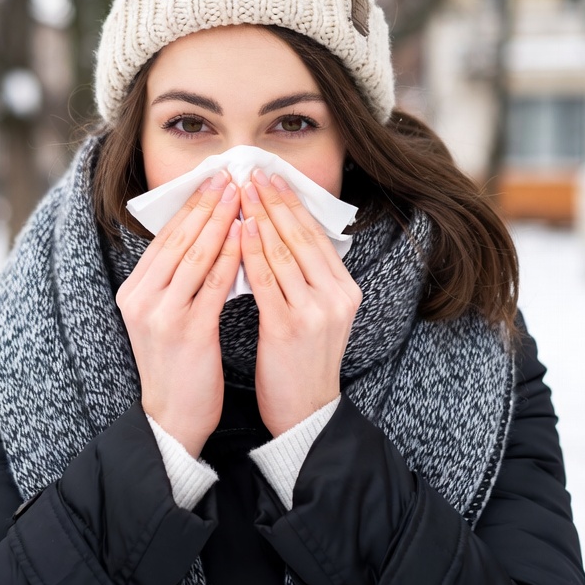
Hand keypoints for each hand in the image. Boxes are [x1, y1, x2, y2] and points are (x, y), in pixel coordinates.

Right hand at [115, 171, 241, 456]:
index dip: (190, 207)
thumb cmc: (175, 365)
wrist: (171, 418)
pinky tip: (247, 235)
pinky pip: (213, 283)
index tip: (211, 180)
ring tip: (242, 194)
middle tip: (229, 175)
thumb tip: (204, 238)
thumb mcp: (163, 317)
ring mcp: (163, 314)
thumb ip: (174, 281)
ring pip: (196, 255)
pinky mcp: (188, 331)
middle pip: (179, 240)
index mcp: (134, 292)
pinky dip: (231, 255)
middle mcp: (142, 299)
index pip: (165, 238)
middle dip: (206, 204)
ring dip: (221, 220)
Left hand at [239, 169, 361, 437]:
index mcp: (345, 290)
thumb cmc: (302, 362)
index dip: (291, 203)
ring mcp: (315, 311)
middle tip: (252, 171)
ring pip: (283, 252)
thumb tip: (280, 233)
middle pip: (300, 236)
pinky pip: (267, 280)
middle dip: (274, 200)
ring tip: (240, 191)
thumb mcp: (318, 314)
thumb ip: (307, 278)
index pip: (315, 235)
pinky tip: (240, 228)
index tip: (271, 176)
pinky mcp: (289, 327)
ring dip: (259, 216)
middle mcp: (336, 296)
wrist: (305, 413)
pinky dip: (252, 251)